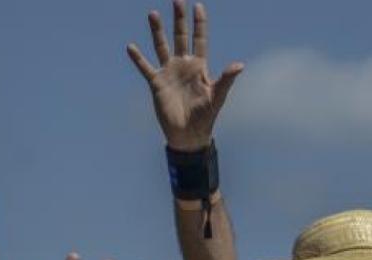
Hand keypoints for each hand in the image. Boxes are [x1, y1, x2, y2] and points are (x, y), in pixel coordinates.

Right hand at [127, 0, 243, 150]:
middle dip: (179, 19)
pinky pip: (145, 67)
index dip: (199, 23)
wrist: (189, 135)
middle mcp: (183, 65)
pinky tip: (131, 46)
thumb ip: (226, 79)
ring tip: (153, 13)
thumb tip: (240, 65)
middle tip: (177, 0)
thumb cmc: (206, 117)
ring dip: (157, 31)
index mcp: (199, 67)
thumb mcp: (217, 96)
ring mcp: (169, 73)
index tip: (198, 5)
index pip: (199, 39)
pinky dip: (138, 58)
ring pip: (162, 46)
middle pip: (180, 37)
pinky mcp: (156, 83)